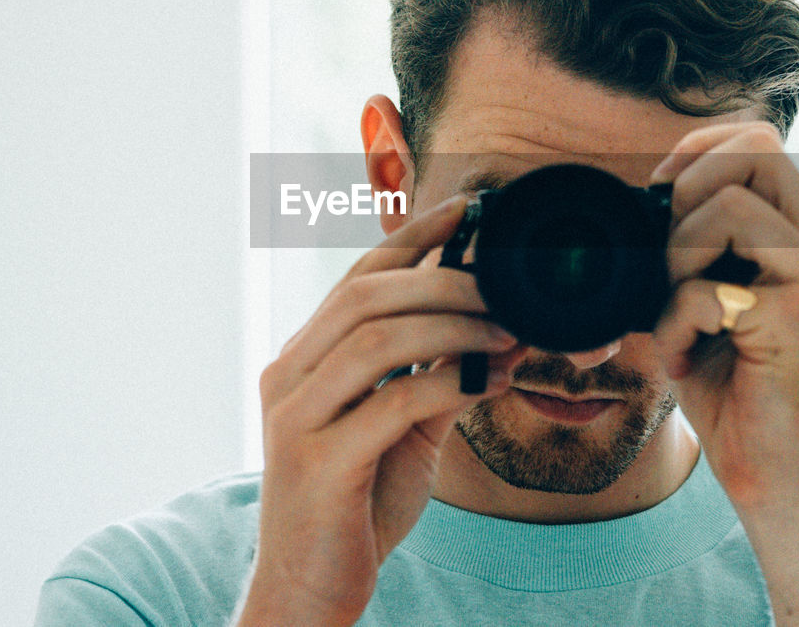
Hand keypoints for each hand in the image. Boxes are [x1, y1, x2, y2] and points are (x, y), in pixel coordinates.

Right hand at [238, 196, 525, 626]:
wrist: (308, 590)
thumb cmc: (354, 505)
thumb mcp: (402, 431)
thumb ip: (438, 379)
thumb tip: (500, 334)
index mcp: (304, 359)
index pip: (357, 278)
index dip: (412, 238)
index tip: (466, 209)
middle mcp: (289, 376)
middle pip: (366, 296)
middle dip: (444, 280)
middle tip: (505, 286)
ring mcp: (295, 417)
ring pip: (376, 338)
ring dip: (454, 327)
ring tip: (509, 331)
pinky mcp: (318, 462)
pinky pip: (391, 401)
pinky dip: (449, 382)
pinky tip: (491, 381)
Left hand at [649, 122, 798, 510]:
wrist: (767, 471)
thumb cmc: (728, 382)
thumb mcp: (701, 294)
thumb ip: (688, 243)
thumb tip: (639, 197)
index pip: (758, 138)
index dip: (694, 152)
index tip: (656, 200)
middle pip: (756, 148)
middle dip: (685, 194)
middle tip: (668, 259)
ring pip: (728, 207)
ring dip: (676, 259)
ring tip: (676, 313)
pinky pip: (709, 289)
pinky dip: (675, 323)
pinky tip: (685, 359)